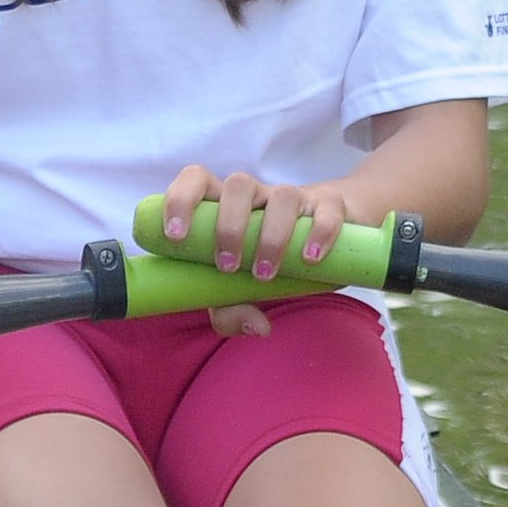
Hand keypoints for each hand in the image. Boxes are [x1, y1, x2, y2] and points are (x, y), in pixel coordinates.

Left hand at [150, 163, 376, 336]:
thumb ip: (233, 311)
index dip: (181, 199)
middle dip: (229, 227)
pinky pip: (327, 208)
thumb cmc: (268, 263)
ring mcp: (295, 198)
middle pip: (239, 184)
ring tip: (266, 274)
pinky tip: (310, 258)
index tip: (176, 236)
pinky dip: (319, 231)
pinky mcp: (331, 206)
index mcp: (225, 204)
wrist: (327, 240)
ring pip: (282, 195)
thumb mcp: (244, 290)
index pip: (197, 179)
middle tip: (228, 267)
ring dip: (271, 236)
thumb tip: (256, 327)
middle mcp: (257, 196)